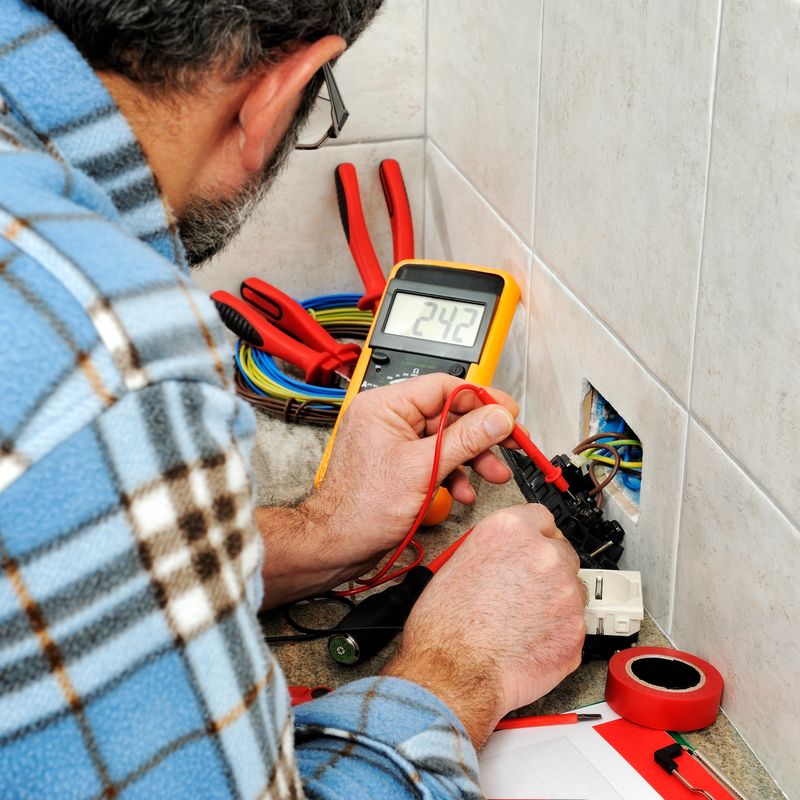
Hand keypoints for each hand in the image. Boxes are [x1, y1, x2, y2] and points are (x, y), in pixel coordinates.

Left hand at [309, 373, 520, 559]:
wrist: (339, 545)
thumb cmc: (362, 509)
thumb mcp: (424, 469)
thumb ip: (466, 439)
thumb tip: (498, 417)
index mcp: (384, 406)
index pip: (443, 387)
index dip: (481, 399)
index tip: (508, 413)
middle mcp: (387, 418)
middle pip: (448, 413)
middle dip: (481, 434)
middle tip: (511, 443)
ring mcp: (393, 442)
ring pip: (445, 438)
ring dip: (472, 457)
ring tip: (494, 473)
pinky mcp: (399, 464)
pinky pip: (434, 458)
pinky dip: (453, 473)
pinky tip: (464, 491)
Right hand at [383, 504, 585, 747]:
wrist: (453, 673)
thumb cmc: (444, 626)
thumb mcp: (457, 564)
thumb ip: (494, 550)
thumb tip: (507, 556)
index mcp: (511, 530)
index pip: (541, 518)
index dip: (534, 536)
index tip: (534, 547)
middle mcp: (544, 555)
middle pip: (561, 551)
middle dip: (546, 569)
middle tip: (525, 590)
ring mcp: (566, 593)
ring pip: (570, 589)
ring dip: (554, 600)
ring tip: (522, 621)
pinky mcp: (576, 631)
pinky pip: (573, 625)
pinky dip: (557, 632)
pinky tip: (530, 641)